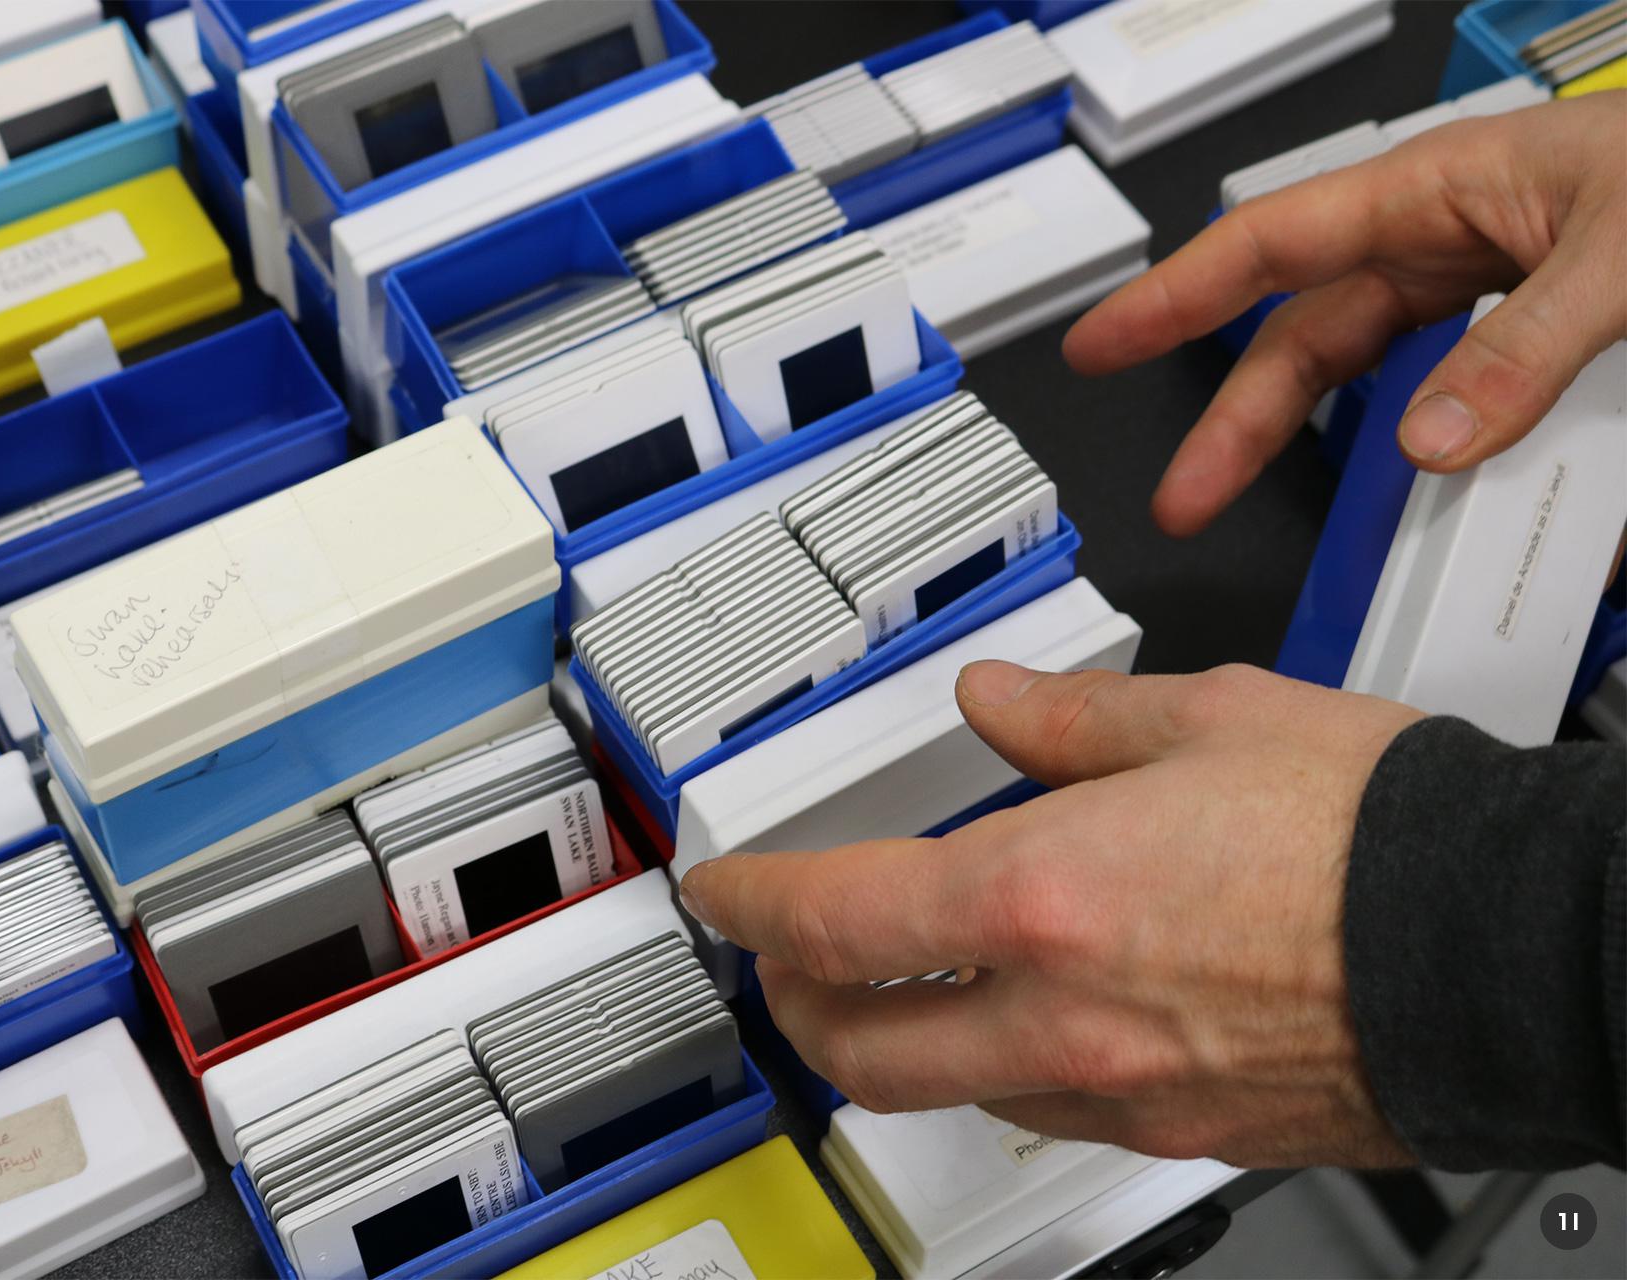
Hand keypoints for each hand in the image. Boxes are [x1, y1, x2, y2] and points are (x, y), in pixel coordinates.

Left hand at [677, 660, 1427, 1167]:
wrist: (1512, 948)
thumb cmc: (1382, 836)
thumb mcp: (1209, 719)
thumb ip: (1073, 719)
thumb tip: (999, 705)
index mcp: (1050, 894)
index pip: (836, 919)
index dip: (752, 904)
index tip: (725, 890)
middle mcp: (1067, 1011)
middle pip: (861, 1045)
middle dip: (796, 1002)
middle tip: (784, 959)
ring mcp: (1121, 1088)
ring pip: (949, 1092)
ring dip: (894, 1042)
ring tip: (898, 984)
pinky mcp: (1182, 1130)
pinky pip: (1049, 1112)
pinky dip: (1002, 1067)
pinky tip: (1030, 1014)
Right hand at [1062, 92, 1626, 537]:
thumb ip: (1529, 348)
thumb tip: (1433, 440)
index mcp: (1446, 186)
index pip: (1273, 244)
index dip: (1174, 297)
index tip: (1101, 342)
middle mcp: (1460, 239)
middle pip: (1313, 337)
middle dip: (1239, 419)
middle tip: (1187, 494)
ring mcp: (1501, 290)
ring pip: (1386, 381)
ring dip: (1342, 453)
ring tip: (1326, 524)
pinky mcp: (1548, 338)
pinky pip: (1477, 405)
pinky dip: (1466, 461)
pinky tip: (1466, 502)